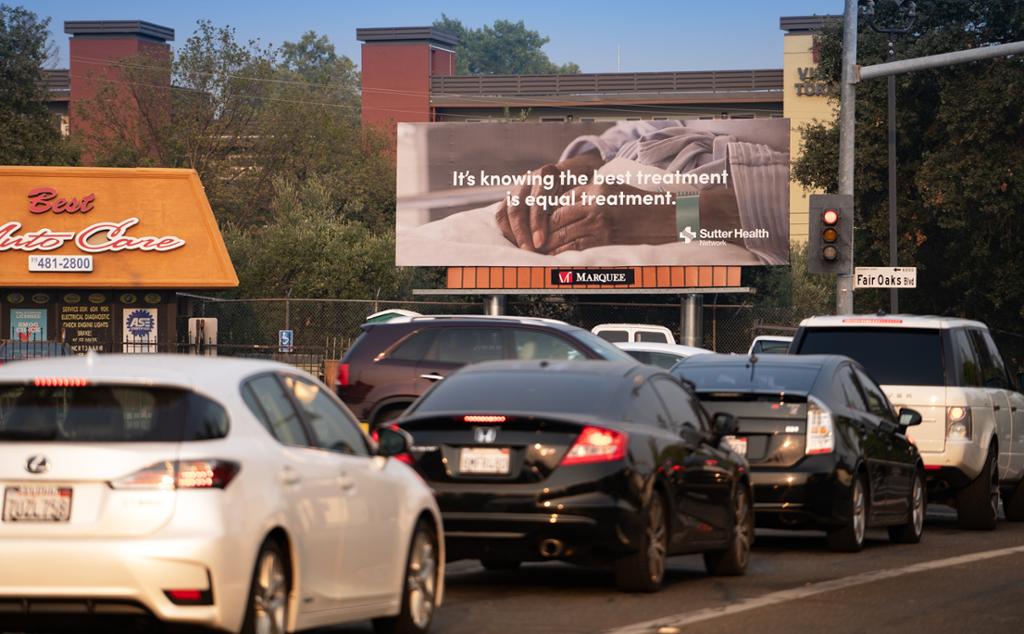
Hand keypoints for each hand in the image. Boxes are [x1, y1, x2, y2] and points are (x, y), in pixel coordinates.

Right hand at [495, 150, 602, 250]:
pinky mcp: (509, 197)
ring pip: (505, 211)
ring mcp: (517, 187)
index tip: (540, 242)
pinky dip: (507, 230)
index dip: (537, 223)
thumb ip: (569, 211)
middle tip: (530, 251)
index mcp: (547, 175)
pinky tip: (516, 243)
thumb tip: (564, 237)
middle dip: (522, 232)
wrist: (571, 174)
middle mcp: (529, 179)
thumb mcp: (579, 195)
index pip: (537, 201)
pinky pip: (501, 215)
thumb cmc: (578, 189)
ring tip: (523, 250)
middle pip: (517, 207)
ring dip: (513, 233)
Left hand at [543, 183, 675, 254]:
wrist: (664, 218)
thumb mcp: (608, 187)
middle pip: (559, 226)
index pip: (559, 209)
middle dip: (543, 237)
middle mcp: (595, 208)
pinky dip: (565, 257)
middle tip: (531, 245)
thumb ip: (582, 194)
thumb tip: (557, 205)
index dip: (544, 221)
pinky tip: (557, 260)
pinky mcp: (608, 242)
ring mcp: (601, 227)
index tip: (536, 228)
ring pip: (566, 241)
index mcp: (594, 193)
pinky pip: (579, 252)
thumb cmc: (634, 202)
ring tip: (540, 254)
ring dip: (550, 250)